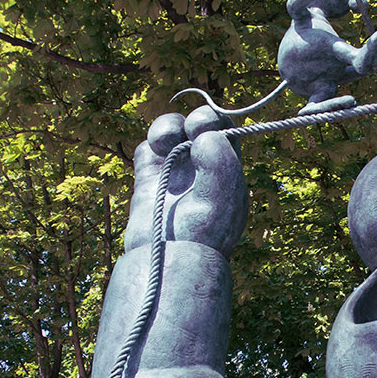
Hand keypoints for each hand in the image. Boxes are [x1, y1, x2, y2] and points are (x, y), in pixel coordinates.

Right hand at [123, 107, 247, 257]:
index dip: (217, 122)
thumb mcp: (221, 200)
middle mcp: (202, 166)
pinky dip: (151, 142)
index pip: (226, 132)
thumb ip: (220, 164)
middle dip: (197, 118)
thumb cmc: (202, 235)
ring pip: (174, 130)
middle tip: (192, 128)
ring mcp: (175, 169)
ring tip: (165, 141)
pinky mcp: (150, 175)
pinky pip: (149, 147)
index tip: (205, 129)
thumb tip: (204, 136)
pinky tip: (155, 152)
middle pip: (201, 124)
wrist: (168, 259)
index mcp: (227, 170)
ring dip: (169, 126)